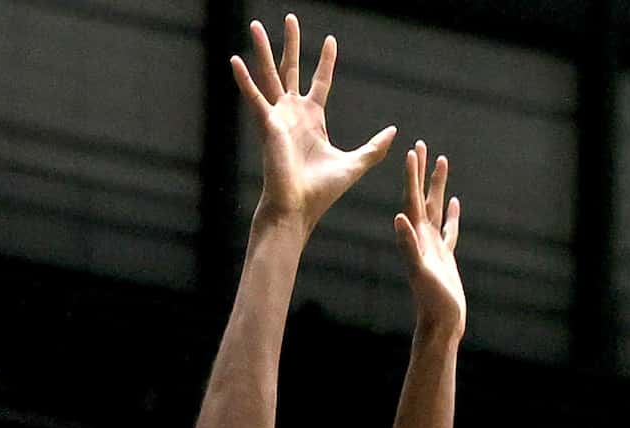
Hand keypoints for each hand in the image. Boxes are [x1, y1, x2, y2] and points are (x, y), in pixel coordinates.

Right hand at [232, 15, 394, 236]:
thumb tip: (394, 133)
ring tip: (255, 26)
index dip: (326, 62)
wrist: (299, 208)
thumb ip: (374, 148)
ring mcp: (278, 117)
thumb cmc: (322, 192)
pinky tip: (234, 60)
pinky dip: (244, 80)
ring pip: (270, 75)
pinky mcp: (267, 125)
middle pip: (291, 69)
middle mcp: (293, 113)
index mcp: (313, 119)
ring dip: (262, 50)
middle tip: (290, 18)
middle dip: (291, 44)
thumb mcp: (354, 164)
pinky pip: (254, 98)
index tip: (331, 41)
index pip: (321, 82)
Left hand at [395, 142, 463, 338]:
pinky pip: (448, 229)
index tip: (412, 150)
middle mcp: (422, 238)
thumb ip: (408, 246)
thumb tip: (398, 218)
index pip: (412, 199)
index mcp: (415, 237)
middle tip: (422, 144)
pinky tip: (453, 202)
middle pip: (422, 197)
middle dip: (421, 171)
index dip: (411, 175)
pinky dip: (450, 214)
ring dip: (437, 185)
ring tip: (442, 161)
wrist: (440, 324)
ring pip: (436, 208)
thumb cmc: (431, 301)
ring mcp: (433, 246)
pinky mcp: (445, 256)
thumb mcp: (420, 272)